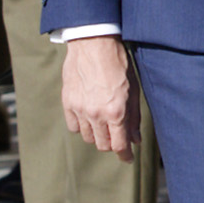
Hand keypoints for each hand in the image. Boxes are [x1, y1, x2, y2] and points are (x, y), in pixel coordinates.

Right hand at [62, 33, 137, 157]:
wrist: (93, 43)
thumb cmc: (118, 64)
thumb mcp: (133, 90)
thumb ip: (134, 117)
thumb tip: (135, 140)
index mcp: (116, 112)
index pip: (119, 145)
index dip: (125, 156)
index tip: (128, 158)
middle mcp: (96, 114)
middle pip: (103, 145)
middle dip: (112, 144)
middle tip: (117, 136)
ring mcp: (80, 109)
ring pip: (88, 137)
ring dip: (97, 135)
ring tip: (103, 123)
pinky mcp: (68, 102)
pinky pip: (74, 126)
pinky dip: (82, 126)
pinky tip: (89, 117)